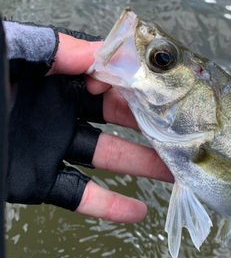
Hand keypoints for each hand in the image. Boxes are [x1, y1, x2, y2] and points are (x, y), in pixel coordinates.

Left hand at [9, 32, 172, 223]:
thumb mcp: (6, 50)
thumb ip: (50, 46)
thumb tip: (98, 52)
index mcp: (53, 75)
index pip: (107, 76)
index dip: (136, 81)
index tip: (162, 88)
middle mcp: (59, 109)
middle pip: (118, 117)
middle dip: (152, 122)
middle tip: (186, 129)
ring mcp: (51, 145)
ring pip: (108, 155)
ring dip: (144, 164)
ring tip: (179, 170)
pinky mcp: (37, 180)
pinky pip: (79, 195)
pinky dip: (109, 205)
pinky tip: (138, 211)